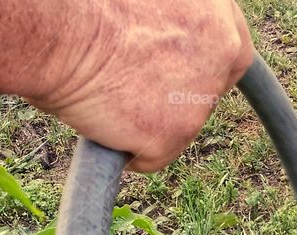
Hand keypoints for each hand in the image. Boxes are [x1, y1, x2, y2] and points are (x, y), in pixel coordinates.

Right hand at [23, 1, 253, 171]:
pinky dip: (129, 153)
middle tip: (139, 98)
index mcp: (216, 14)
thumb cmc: (86, 12)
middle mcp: (222, 53)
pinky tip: (103, 125)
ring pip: (180, 130)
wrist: (61, 33)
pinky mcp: (176, 134)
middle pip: (209, 95)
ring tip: (108, 98)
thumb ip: (170, 29)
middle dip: (179, 103)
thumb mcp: (149, 8)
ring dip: (149, 126)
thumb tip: (162, 60)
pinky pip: (153, 158)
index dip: (209, 70)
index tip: (189, 79)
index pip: (234, 52)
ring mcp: (201, 98)